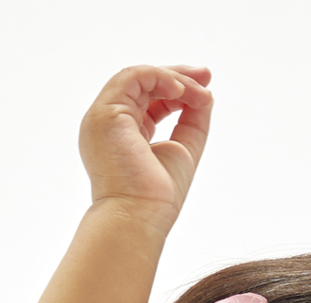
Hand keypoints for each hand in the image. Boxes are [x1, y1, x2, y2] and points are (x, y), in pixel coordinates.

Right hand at [79, 64, 213, 221]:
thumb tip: (206, 95)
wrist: (139, 218)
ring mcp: (104, 116)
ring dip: (174, 79)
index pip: (149, 100)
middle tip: (207, 76)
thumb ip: (192, 122)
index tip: (205, 91)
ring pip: (140, 78)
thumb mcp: (182, 151)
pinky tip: (181, 91)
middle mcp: (110, 122)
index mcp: (123, 134)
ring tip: (200, 91)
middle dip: (178, 76)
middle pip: (144, 85)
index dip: (176, 90)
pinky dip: (159, 77)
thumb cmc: (156, 199)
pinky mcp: (105, 113)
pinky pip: (133, 77)